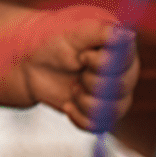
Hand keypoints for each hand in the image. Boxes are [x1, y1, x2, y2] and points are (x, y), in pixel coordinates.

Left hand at [0, 5, 137, 129]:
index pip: (126, 62)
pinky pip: (99, 125)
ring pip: (113, 110)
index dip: (101, 63)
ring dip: (85, 100)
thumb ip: (101, 31)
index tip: (81, 56)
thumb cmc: (50, 40)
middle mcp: (123, 71)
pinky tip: (69, 104)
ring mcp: (113, 93)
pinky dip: (79, 116)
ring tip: (73, 87)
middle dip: (91, 81)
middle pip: (121, 88)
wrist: (27, 63)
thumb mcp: (73, 31)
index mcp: (121, 48)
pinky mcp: (99, 111)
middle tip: (76, 69)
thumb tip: (128, 35)